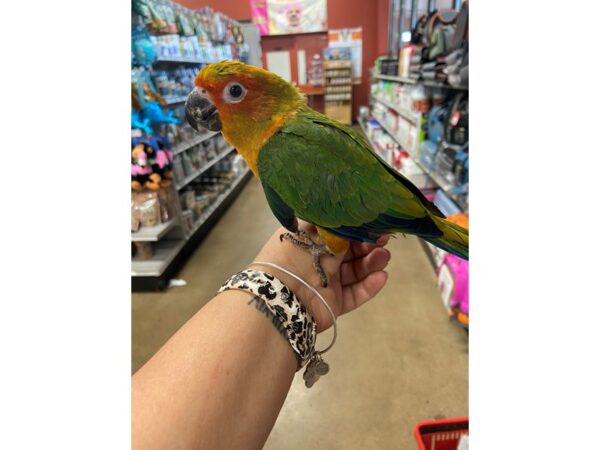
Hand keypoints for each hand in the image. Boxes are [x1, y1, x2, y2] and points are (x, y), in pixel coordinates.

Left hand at [253, 224, 390, 330]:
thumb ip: (340, 228)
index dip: (358, 230)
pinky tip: (381, 277)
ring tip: (384, 257)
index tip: (376, 226)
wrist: (281, 294)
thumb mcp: (318, 232)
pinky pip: (355, 294)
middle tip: (383, 242)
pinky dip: (369, 286)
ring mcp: (326, 283)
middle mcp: (318, 260)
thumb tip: (361, 221)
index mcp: (310, 240)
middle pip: (350, 252)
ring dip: (371, 264)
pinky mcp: (333, 303)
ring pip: (355, 272)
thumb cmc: (296, 255)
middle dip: (369, 246)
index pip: (339, 233)